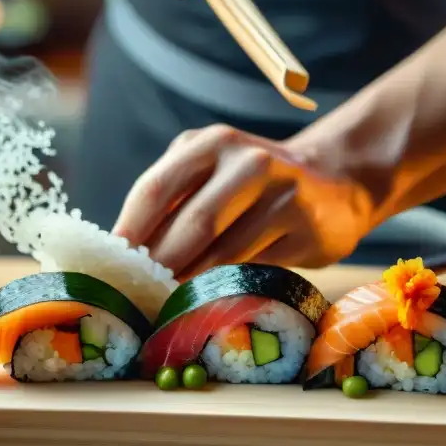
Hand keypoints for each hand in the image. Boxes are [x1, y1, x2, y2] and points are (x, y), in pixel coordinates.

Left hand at [113, 125, 374, 279]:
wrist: (336, 180)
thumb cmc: (254, 184)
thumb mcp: (212, 172)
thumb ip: (173, 199)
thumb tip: (121, 249)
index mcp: (212, 143)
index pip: (157, 188)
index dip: (130, 230)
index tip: (109, 264)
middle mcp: (248, 162)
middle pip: (192, 222)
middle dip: (161, 264)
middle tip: (136, 294)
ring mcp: (283, 193)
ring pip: (225, 251)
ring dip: (192, 281)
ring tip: (167, 302)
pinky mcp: (306, 227)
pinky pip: (257, 265)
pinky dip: (228, 285)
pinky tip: (210, 297)